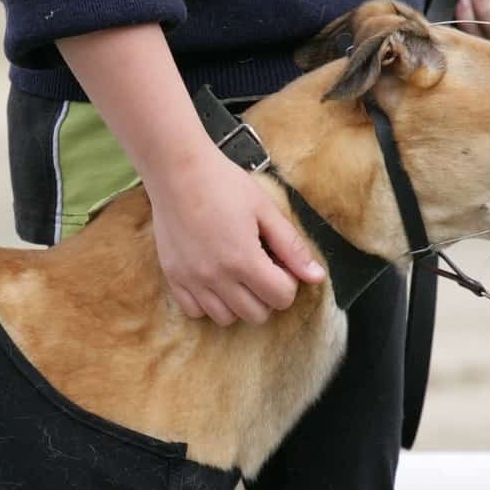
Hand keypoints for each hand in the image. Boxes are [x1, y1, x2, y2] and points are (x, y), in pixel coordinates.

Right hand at [146, 145, 325, 325]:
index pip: (281, 298)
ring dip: (238, 304)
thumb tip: (317, 276)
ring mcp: (192, 279)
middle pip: (256, 315)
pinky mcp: (173, 277)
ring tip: (237, 276)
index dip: (288, 282)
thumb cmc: (224, 184)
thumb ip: (292, 247)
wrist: (177, 171)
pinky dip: (208, 304)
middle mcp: (217, 276)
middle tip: (261, 269)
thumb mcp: (265, 210)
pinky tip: (214, 281)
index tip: (279, 263)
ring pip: (225, 319)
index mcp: (244, 259)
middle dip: (267, 296)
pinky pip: (194, 312)